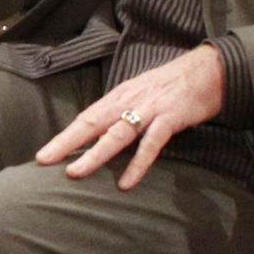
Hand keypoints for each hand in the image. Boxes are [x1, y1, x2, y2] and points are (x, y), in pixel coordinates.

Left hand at [35, 43, 227, 188]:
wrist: (209, 70)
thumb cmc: (173, 85)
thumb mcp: (140, 94)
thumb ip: (121, 111)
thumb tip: (101, 132)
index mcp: (119, 96)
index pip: (86, 117)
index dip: (65, 136)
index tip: (44, 153)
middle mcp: (129, 101)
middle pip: (92, 123)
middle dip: (66, 142)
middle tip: (43, 159)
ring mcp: (149, 109)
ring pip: (116, 134)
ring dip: (94, 154)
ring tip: (75, 172)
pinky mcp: (170, 118)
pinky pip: (151, 144)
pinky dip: (138, 163)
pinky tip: (126, 182)